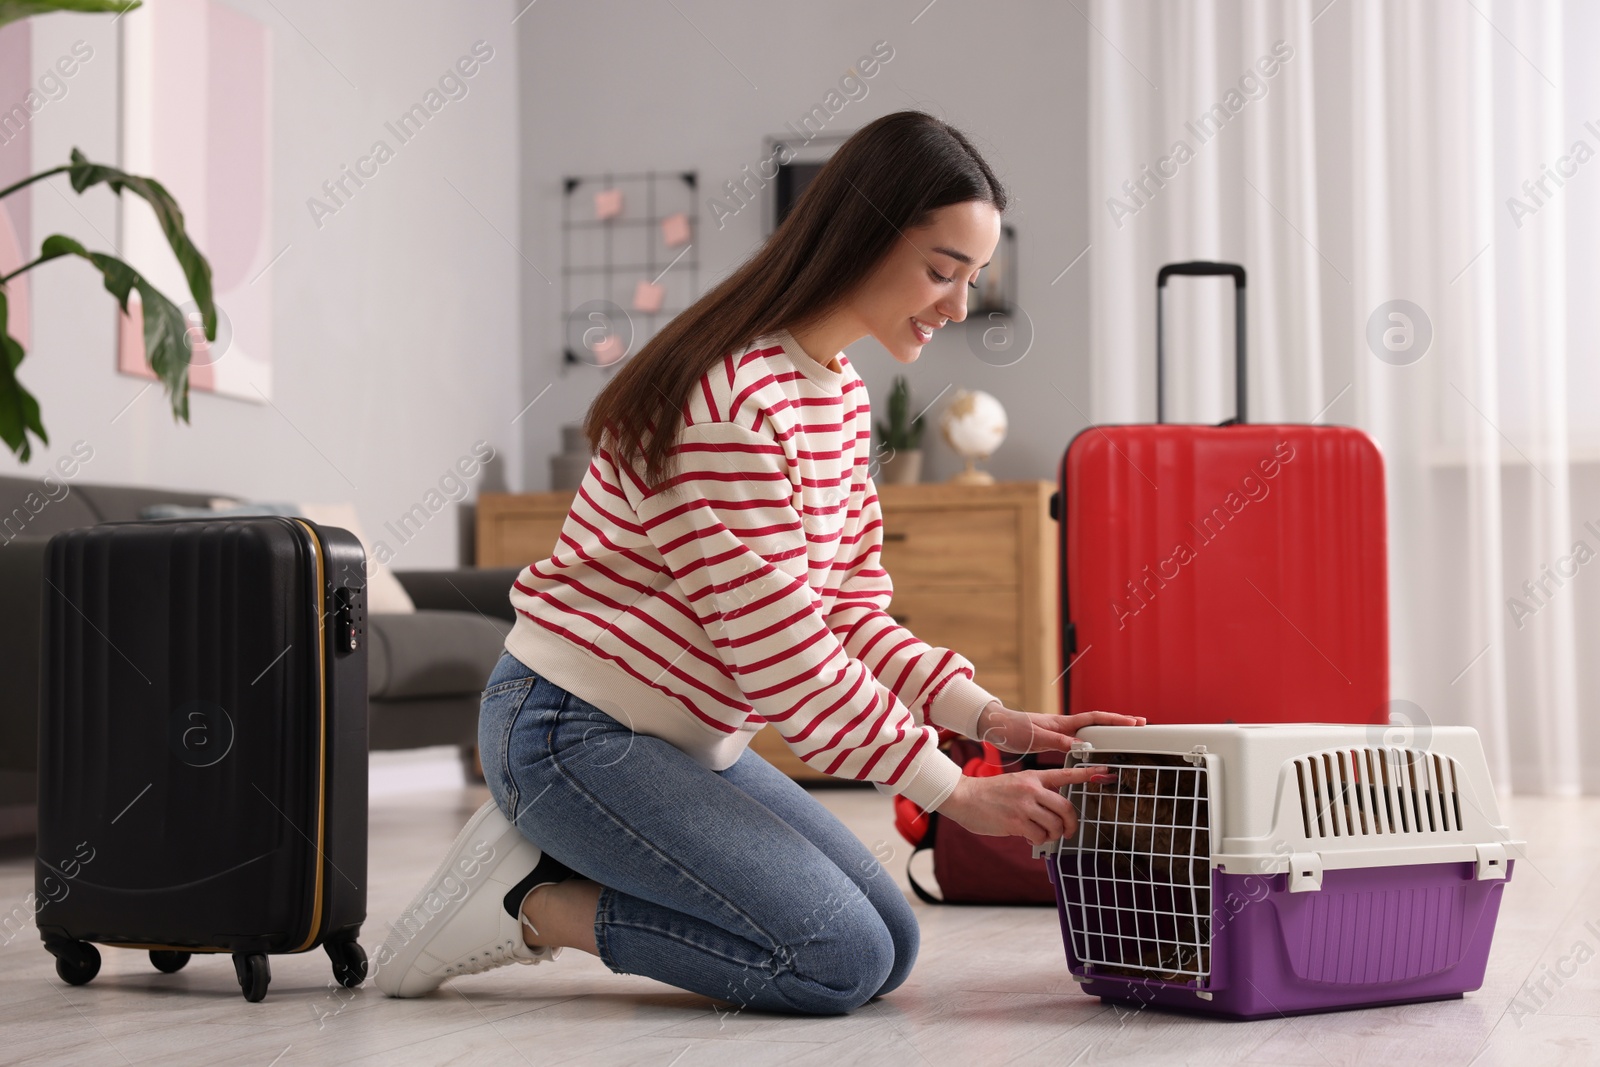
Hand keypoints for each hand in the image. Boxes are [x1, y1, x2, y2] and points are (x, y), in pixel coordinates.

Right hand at [935, 766, 1115, 846]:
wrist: (964, 798)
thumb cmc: (990, 794)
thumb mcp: (1017, 784)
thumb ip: (1037, 792)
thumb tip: (1055, 811)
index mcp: (1034, 776)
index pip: (1066, 774)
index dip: (1088, 774)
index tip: (1106, 773)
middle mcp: (1032, 789)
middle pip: (1067, 808)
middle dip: (1071, 824)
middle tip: (1068, 831)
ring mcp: (1024, 805)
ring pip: (1055, 825)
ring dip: (1052, 835)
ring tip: (1041, 834)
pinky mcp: (1016, 822)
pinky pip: (1040, 836)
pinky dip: (1038, 840)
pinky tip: (1029, 837)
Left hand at [975, 701, 1145, 754]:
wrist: (995, 726)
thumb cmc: (1012, 729)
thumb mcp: (1034, 737)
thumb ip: (1056, 741)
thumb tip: (1081, 746)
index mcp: (1062, 723)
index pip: (1095, 719)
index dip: (1115, 720)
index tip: (1135, 723)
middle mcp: (1064, 725)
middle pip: (1098, 722)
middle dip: (1119, 723)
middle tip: (1141, 726)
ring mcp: (1060, 731)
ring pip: (1090, 731)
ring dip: (1108, 733)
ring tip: (1126, 737)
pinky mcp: (1053, 738)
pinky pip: (1079, 739)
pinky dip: (1092, 742)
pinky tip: (1097, 748)